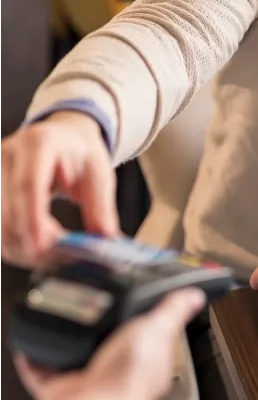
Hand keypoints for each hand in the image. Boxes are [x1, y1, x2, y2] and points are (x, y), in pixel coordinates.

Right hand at [0, 111, 118, 266]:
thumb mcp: (98, 172)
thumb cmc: (79, 154)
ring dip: (24, 251)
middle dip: (34, 243)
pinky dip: (16, 246)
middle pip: (9, 210)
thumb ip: (101, 205)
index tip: (44, 246)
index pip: (28, 184)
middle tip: (64, 260)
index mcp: (39, 143)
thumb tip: (105, 240)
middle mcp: (6, 155)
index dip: (33, 218)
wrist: (61, 139)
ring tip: (57, 257)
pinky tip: (39, 251)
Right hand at [14, 287, 205, 399]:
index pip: (152, 338)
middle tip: (95, 308)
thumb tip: (195, 295)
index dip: (146, 322)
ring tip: (68, 319)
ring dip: (71, 341)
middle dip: (103, 330)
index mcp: (149, 362)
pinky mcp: (63, 389)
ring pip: (80, 358)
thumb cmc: (131, 373)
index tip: (135, 305)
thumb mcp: (157, 329)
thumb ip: (173, 311)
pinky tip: (36, 343)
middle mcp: (119, 374)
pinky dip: (38, 358)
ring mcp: (90, 382)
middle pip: (112, 347)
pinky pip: (46, 372)